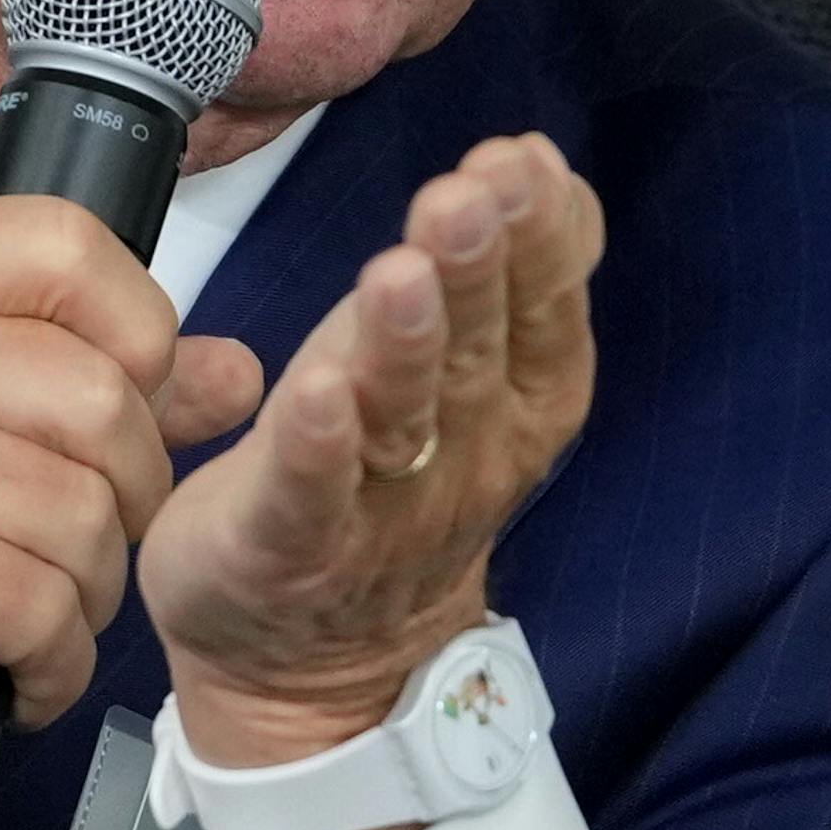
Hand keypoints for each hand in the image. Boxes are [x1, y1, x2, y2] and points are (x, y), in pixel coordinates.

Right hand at [0, 197, 265, 829]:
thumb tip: (229, 370)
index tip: (119, 419)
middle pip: (106, 399)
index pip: (77, 252)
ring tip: (23, 625)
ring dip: (84, 600)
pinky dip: (48, 666)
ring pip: (87, 514)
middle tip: (64, 559)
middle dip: (121, 505)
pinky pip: (44, 606)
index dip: (140, 345)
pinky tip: (7, 677)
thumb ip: (55, 372)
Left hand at [138, 133, 601, 829]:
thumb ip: (509, 274)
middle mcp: (457, 457)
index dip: (535, 240)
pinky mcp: (287, 547)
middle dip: (475, 271)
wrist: (311, 667)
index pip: (537, 315)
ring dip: (404, 343)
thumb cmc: (381, 479)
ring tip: (402, 267)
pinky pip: (306, 498)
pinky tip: (314, 391)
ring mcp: (376, 510)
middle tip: (467, 195)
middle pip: (474, 355)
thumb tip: (543, 163)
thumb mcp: (460, 367)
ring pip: (399, 419)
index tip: (521, 161)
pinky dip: (315, 449)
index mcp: (508, 406)